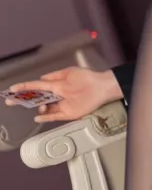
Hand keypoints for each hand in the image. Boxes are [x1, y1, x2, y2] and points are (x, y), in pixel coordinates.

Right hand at [5, 67, 122, 123]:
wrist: (101, 88)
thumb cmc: (86, 78)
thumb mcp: (69, 72)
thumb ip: (54, 76)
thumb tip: (42, 78)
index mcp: (56, 85)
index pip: (37, 86)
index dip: (24, 87)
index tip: (12, 89)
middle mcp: (57, 95)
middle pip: (38, 99)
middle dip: (25, 100)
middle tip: (11, 102)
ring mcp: (62, 105)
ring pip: (45, 108)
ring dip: (38, 108)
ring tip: (36, 106)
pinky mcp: (69, 113)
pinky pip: (54, 116)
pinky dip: (46, 117)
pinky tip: (38, 116)